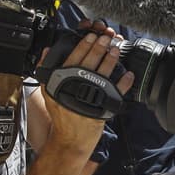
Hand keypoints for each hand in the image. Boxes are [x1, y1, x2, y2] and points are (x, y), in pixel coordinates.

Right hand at [41, 28, 133, 151]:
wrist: (69, 140)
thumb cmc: (61, 115)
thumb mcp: (48, 91)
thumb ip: (45, 70)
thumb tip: (47, 50)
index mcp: (61, 80)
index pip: (74, 56)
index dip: (84, 43)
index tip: (92, 35)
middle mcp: (74, 87)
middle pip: (90, 61)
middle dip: (100, 46)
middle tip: (107, 38)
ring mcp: (89, 97)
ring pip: (103, 72)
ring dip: (111, 58)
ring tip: (116, 49)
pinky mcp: (103, 107)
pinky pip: (116, 91)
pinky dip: (123, 82)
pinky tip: (128, 74)